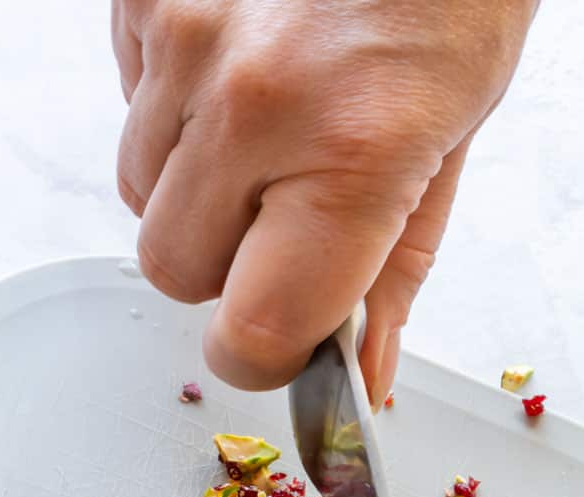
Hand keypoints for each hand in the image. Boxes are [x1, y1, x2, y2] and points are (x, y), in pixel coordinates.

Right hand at [112, 0, 535, 400]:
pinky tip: (239, 57)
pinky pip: (129, 102)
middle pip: (176, 271)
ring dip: (195, 184)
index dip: (261, 355)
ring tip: (269, 118)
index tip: (281, 342)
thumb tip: (362, 376)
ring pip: (141, 192)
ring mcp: (182, 32)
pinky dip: (172, 105)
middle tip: (289, 209)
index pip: (251, 332)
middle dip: (227, 265)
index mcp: (351, 152)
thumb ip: (394, 271)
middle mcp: (251, 97)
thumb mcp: (454, 136)